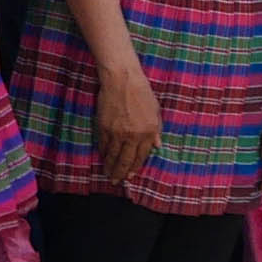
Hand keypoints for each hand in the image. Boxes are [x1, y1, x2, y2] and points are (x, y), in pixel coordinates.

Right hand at [95, 58, 161, 178]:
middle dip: (120, 173)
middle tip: (116, 181)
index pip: (141, 156)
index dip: (135, 168)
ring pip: (112, 156)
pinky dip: (103, 153)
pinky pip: (103, 145)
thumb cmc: (141, 92)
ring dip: (110, 167)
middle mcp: (132, 135)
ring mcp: (116, 132)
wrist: (122, 80)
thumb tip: (158, 146)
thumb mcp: (155, 111)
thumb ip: (156, 130)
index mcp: (147, 132)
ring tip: (108, 174)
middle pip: (125, 160)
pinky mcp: (103, 127)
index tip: (130, 176)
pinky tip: (103, 158)